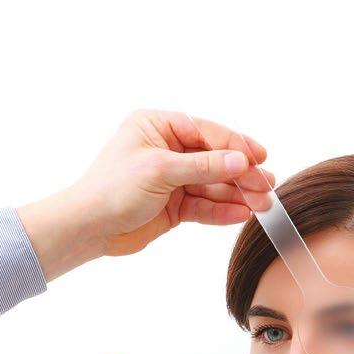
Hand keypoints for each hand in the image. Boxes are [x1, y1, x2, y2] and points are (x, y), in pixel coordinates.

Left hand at [17, 109, 274, 280]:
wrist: (87, 228)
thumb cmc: (111, 190)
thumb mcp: (160, 170)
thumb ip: (203, 166)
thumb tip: (242, 161)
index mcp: (157, 126)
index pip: (206, 132)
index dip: (235, 145)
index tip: (260, 158)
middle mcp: (165, 149)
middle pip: (213, 158)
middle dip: (241, 173)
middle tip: (266, 185)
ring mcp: (170, 178)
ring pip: (211, 184)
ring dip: (236, 193)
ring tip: (261, 204)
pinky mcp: (171, 205)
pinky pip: (203, 205)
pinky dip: (221, 210)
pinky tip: (241, 213)